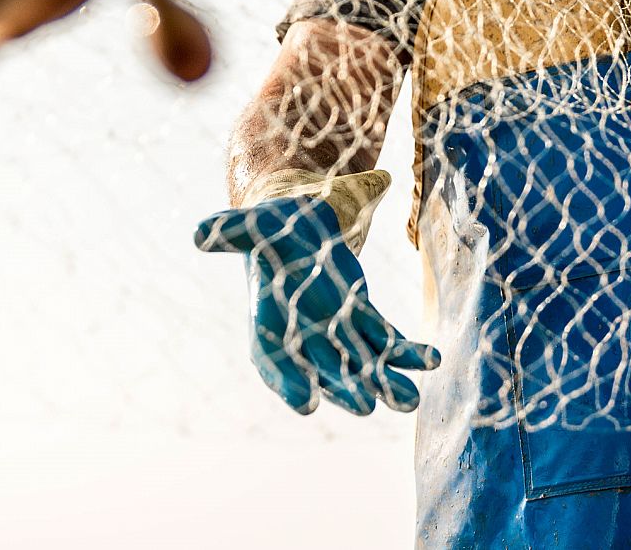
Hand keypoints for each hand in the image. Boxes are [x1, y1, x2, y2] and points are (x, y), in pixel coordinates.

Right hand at [195, 197, 439, 414]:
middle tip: (365, 405)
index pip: (273, 360)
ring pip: (362, 364)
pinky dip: (407, 353)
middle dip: (345, 388)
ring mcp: (335, 331)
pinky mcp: (362, 319)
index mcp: (268, 323)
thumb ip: (229, 233)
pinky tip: (431, 360)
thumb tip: (199, 233)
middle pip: (324, 371)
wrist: (294, 226)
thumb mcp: (250, 226)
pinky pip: (386, 341)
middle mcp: (302, 337)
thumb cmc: (268, 228)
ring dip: (386, 381)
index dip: (287, 383)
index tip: (305, 404)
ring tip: (410, 400)